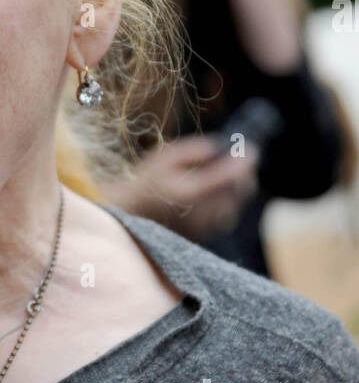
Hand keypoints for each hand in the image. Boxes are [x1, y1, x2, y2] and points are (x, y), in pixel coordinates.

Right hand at [103, 135, 259, 241]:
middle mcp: (202, 214)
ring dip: (237, 187)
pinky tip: (218, 190)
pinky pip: (227, 215)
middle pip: (240, 191)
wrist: (130, 216)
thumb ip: (193, 150)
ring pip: (236, 204)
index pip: (232, 175)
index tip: (252, 148)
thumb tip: (219, 147)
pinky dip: (228, 200)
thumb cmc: (147, 183)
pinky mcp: (204, 234)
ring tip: (228, 173)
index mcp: (192, 193)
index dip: (246, 160)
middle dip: (245, 172)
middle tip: (242, 158)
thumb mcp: (164, 157)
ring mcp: (205, 227)